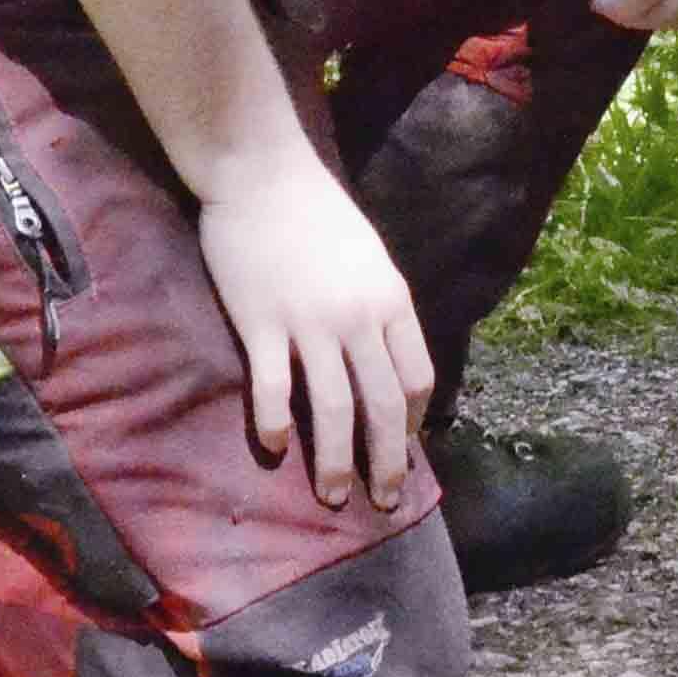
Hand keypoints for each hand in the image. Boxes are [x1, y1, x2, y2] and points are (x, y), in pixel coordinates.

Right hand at [198, 157, 434, 511]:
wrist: (263, 175)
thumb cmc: (317, 215)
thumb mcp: (368, 259)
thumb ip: (378, 308)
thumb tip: (384, 359)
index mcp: (390, 301)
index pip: (416, 377)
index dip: (413, 422)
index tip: (403, 448)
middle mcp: (358, 318)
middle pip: (382, 404)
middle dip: (386, 460)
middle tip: (381, 501)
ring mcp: (309, 323)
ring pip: (332, 408)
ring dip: (334, 460)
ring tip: (332, 497)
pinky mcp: (261, 324)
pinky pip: (273, 389)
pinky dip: (275, 425)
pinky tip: (275, 450)